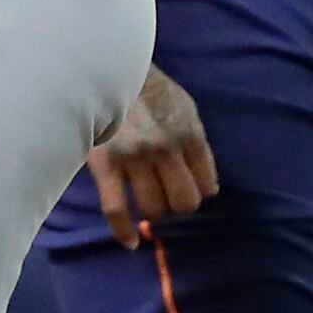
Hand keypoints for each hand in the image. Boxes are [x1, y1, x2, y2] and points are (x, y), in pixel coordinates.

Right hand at [84, 66, 219, 244]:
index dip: (199, 191)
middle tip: (167, 194)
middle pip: (184, 202)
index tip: (189, 189)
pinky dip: (124, 231)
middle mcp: (166, 148)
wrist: (105, 69)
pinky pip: (116, 209)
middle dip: (178, 203)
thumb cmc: (147, 88)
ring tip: (148, 199)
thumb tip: (207, 186)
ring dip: (154, 210)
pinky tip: (131, 242)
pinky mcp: (106, 164)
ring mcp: (135, 158)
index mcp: (190, 133)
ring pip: (154, 208)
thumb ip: (196, 144)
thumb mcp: (184, 107)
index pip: (207, 185)